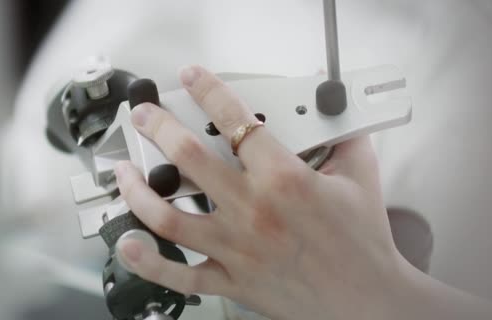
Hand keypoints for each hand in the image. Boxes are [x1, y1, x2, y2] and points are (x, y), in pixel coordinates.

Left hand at [113, 66, 491, 319]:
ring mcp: (236, 248)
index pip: (236, 122)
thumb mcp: (360, 179)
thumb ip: (344, 140)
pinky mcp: (231, 280)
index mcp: (284, 180)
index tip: (192, 79)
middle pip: (188, 158)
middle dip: (157, 127)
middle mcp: (253, 211)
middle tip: (145, 116)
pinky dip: (147, 261)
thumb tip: (334, 116)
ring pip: (167, 216)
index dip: (208, 91)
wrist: (367, 301)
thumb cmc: (362, 244)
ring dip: (137, 190)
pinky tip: (128, 242)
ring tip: (124, 171)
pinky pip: (179, 275)